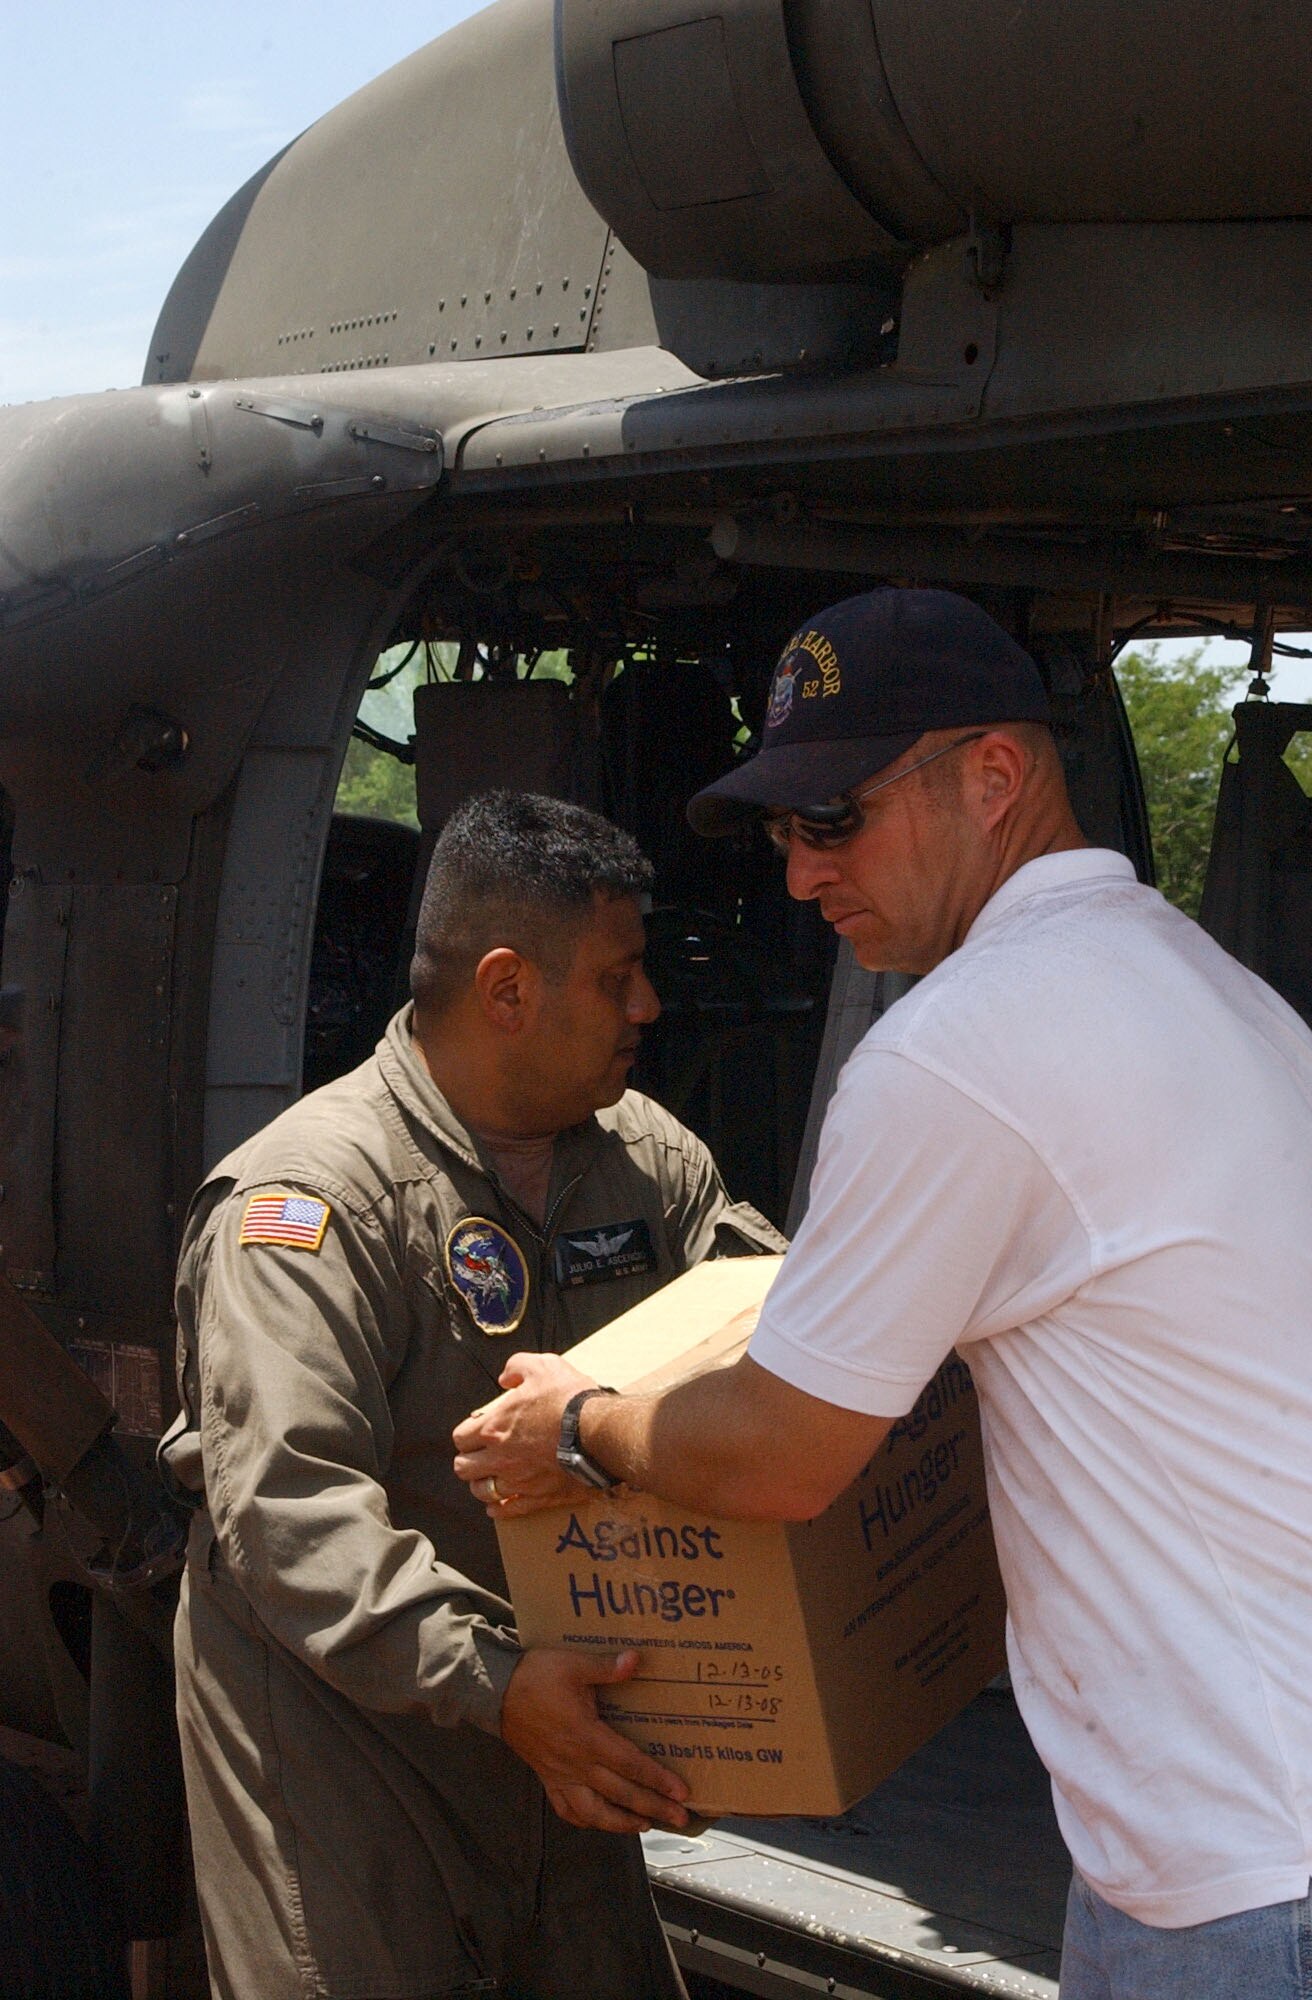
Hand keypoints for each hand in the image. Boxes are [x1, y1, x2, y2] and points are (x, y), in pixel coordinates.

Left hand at [453, 1351, 595, 1515]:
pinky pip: (508, 1510)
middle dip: (469, 1460)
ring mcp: (518, 1481)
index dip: (467, 1434)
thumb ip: (516, 1367)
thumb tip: (505, 1379)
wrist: (599, 1431)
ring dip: (483, 1484)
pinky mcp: (538, 1497)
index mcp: (494, 1428)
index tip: (478, 1430)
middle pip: (463, 1468)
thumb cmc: (569, 1399)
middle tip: (482, 1454)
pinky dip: (500, 1509)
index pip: (460, 1438)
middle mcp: (500, 1458)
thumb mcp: (542, 1366)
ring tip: (491, 1477)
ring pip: (482, 1492)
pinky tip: (499, 1504)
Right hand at [500, 1646, 689, 1833]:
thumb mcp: (573, 1664)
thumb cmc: (537, 1677)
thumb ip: (606, 1668)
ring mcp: (560, 1775)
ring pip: (594, 1812)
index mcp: (587, 1737)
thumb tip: (637, 1660)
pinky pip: (567, 1809)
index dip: (658, 1780)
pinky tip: (600, 1821)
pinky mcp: (547, 1778)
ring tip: (646, 1825)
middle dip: (653, 1807)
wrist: (496, 1692)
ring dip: (622, 1823)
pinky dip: (586, 1821)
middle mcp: (576, 1763)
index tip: (682, 1792)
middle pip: (620, 1794)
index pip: (630, 1764)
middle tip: (681, 1817)